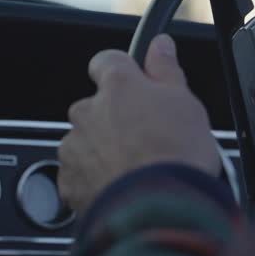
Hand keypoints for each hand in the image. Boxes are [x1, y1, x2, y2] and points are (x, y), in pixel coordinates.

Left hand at [57, 34, 221, 213]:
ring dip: (104, 150)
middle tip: (147, 138)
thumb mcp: (185, 102)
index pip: (108, 61)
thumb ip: (166, 69)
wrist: (157, 211)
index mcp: (118, 86)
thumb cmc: (175, 155)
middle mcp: (88, 111)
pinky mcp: (69, 183)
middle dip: (116, 119)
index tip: (136, 82)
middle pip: (97, 106)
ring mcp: (75, 148)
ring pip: (86, 141)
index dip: (123, 71)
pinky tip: (122, 188)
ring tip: (137, 170)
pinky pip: (79, 175)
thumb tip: (160, 45)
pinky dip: (95, 180)